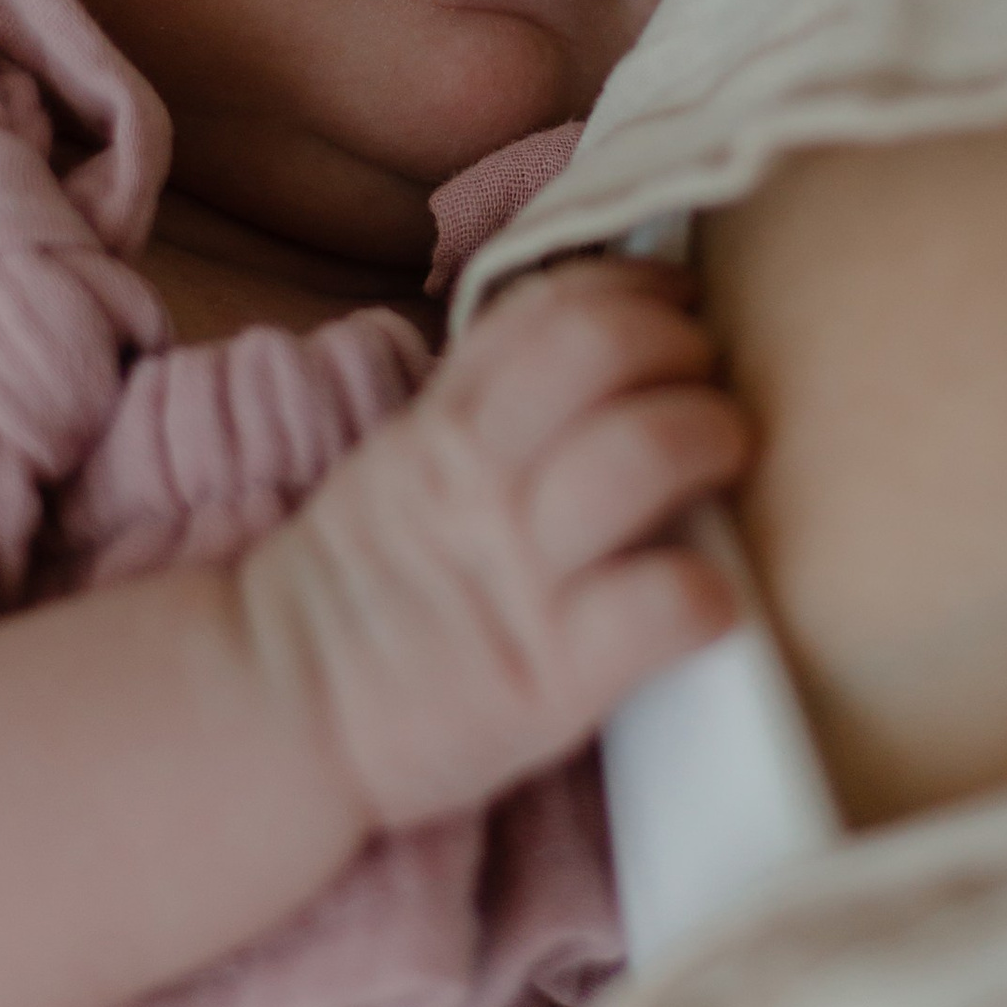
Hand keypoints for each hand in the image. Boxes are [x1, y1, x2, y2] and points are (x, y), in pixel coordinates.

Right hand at [240, 260, 747, 832]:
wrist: (281, 717)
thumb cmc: (368, 599)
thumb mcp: (399, 471)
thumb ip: (482, 412)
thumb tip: (596, 354)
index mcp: (442, 428)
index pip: (546, 307)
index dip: (633, 289)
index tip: (678, 303)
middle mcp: (479, 483)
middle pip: (599, 350)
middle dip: (681, 346)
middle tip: (706, 384)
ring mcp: (518, 576)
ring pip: (639, 453)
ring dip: (710, 436)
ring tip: (725, 462)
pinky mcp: (552, 677)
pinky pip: (662, 605)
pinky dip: (709, 592)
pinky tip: (715, 597)